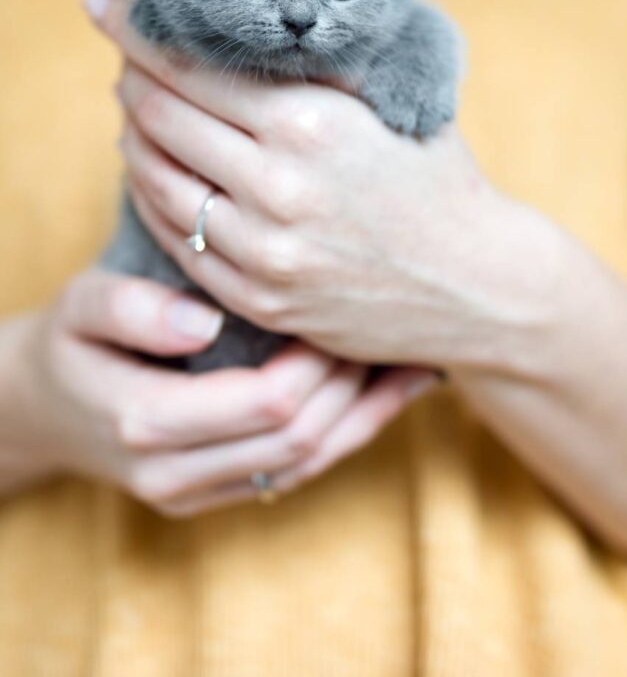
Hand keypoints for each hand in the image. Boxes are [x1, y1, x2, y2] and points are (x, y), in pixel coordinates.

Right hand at [0, 269, 435, 514]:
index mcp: (146, 423)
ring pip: (306, 464)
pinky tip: (382, 394)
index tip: (341, 304)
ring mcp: (195, 494)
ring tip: (408, 358)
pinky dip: (345, 434)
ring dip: (362, 414)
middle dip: (350, 382)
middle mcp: (174, 474)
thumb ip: (131, 309)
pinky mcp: (213, 496)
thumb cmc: (71, 341)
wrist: (44, 406)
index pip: (266, 402)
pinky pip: (294, 473)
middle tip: (382, 323)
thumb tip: (206, 322)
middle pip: (298, 438)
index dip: (317, 359)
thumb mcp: (80, 306)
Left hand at [87, 0, 560, 371]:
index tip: (104, 6)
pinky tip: (152, 174)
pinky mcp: (260, 299)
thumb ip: (325, 61)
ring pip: (157, 180)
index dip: (136, 31)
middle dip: (129, 77)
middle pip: (160, 118)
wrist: (478, 285)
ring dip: (132, 138)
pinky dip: (153, 199)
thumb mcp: (396, 99)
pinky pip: (177, 241)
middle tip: (123, 57)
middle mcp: (278, 187)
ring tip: (132, 111)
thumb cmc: (440, 178)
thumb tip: (257, 14)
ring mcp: (264, 251)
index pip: (191, 65)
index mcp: (311, 122)